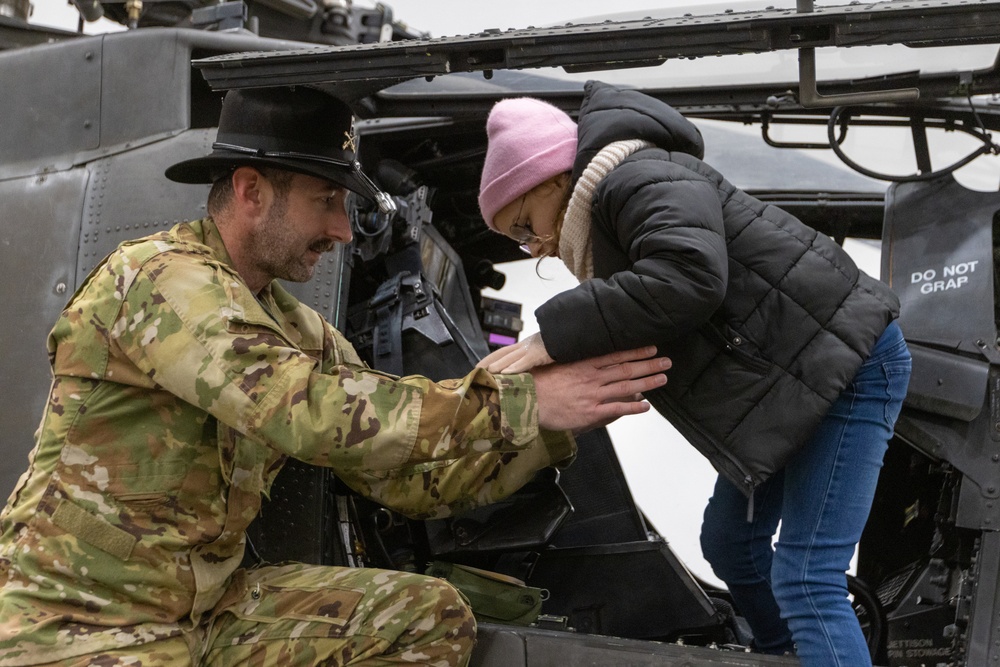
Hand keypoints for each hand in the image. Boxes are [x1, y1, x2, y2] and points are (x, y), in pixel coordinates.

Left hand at [477, 332, 553, 373]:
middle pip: (503, 353)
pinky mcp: (540, 352)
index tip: (480, 366)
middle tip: (476, 371)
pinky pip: (526, 360)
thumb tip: (525, 370)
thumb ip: (534, 358)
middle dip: (488, 361)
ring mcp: (532, 348)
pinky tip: (506, 372)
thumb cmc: (559, 343)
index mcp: (525, 345)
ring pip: (511, 357)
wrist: (570, 333)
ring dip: (498, 364)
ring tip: (487, 372)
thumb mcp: (543, 351)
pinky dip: (516, 366)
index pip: (504, 351)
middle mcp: (525, 345)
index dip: (491, 358)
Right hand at [530, 346, 670, 433]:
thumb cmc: (536, 381)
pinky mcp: (590, 413)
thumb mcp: (554, 363)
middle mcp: (592, 378)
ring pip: (626, 387)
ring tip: (663, 378)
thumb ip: (572, 360)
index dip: (635, 351)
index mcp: (583, 364)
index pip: (615, 355)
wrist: (525, 401)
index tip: (651, 347)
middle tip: (666, 361)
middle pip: (626, 369)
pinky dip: (633, 407)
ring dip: (648, 382)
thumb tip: (584, 355)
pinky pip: (617, 409)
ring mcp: (593, 395)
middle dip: (649, 364)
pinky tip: (646, 405)